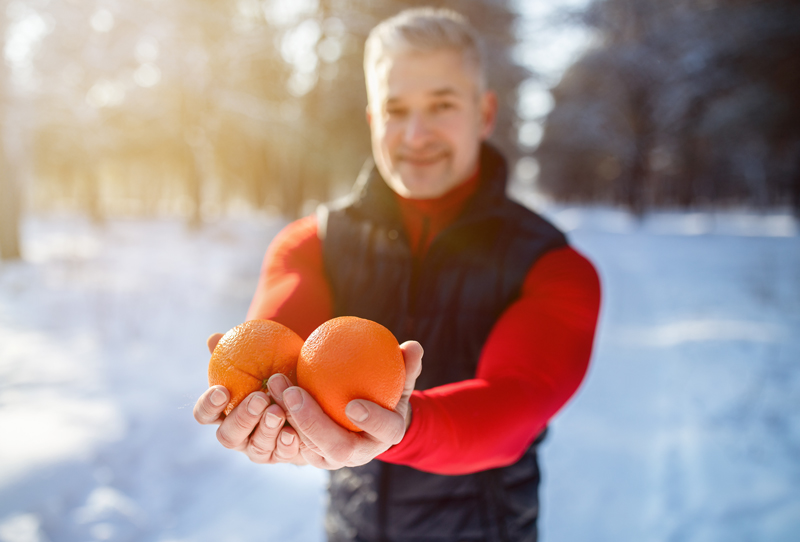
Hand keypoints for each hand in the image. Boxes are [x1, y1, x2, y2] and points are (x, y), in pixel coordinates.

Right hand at [193, 333, 306, 465]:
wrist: (307, 392)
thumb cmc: (276, 371)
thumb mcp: (263, 358)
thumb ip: (237, 351)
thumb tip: (214, 337)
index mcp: (224, 414)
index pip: (205, 414)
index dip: (209, 406)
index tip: (222, 389)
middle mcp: (238, 435)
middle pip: (228, 436)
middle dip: (242, 418)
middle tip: (259, 398)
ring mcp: (259, 449)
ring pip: (256, 447)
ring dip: (266, 429)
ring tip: (279, 411)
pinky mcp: (282, 455)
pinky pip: (282, 454)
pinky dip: (286, 444)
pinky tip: (294, 432)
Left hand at [267, 341, 422, 469]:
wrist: (366, 422)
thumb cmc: (387, 394)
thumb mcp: (400, 380)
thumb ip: (406, 365)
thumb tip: (413, 346)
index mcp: (386, 436)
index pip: (383, 431)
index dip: (371, 420)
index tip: (354, 403)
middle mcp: (358, 454)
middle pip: (337, 447)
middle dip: (313, 422)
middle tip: (295, 393)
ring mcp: (331, 458)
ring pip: (307, 444)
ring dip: (288, 415)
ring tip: (277, 383)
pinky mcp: (309, 454)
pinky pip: (291, 438)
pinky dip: (278, 415)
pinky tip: (268, 388)